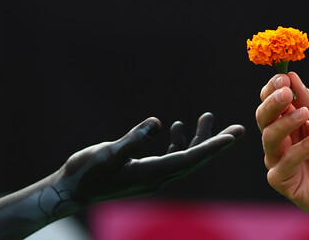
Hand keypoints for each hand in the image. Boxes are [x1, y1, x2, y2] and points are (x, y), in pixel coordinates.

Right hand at [44, 113, 243, 216]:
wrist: (70, 191)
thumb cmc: (86, 173)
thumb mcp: (107, 154)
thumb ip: (132, 140)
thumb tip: (157, 123)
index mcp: (152, 175)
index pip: (190, 159)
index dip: (212, 147)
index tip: (232, 137)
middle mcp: (157, 178)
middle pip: (194, 160)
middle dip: (216, 144)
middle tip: (238, 129)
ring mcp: (151, 177)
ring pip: (184, 158)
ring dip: (198, 139)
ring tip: (208, 117)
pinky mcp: (144, 172)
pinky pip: (170, 158)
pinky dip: (179, 143)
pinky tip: (177, 128)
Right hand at [256, 71, 308, 224]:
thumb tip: (291, 76)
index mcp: (288, 121)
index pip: (270, 101)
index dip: (273, 89)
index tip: (282, 78)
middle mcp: (280, 139)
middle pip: (263, 117)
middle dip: (272, 103)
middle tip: (285, 92)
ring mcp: (278, 160)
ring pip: (269, 137)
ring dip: (286, 123)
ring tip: (305, 114)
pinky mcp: (281, 180)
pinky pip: (285, 162)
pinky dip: (303, 148)